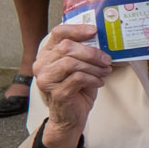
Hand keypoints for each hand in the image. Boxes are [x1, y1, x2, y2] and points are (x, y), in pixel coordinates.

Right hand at [33, 22, 110, 147]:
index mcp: (47, 54)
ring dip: (93, 66)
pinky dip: (92, 78)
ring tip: (105, 71)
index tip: (94, 31)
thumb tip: (102, 40)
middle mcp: (42, 65)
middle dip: (91, 52)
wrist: (71, 117)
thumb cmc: (76, 90)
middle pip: (67, 47)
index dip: (76, 29)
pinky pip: (77, 78)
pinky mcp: (56, 92)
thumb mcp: (80, 67)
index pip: (58, 33)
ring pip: (71, 63)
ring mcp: (46, 79)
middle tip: (106, 59)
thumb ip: (84, 53)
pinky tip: (99, 82)